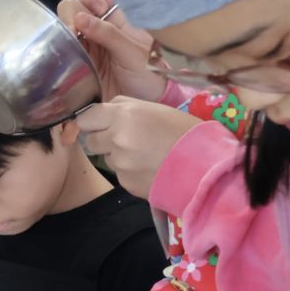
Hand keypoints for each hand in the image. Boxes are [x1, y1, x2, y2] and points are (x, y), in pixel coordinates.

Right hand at [57, 0, 167, 102]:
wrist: (145, 104)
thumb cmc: (148, 75)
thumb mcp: (133, 51)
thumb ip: (108, 33)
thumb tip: (79, 18)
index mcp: (115, 19)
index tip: (96, 10)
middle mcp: (97, 29)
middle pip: (74, 6)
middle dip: (71, 13)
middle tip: (75, 31)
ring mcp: (85, 47)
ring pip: (63, 27)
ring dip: (62, 31)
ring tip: (70, 45)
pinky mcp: (76, 66)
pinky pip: (60, 53)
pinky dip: (56, 51)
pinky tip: (63, 58)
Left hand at [75, 97, 204, 198]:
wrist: (204, 163)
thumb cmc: (182, 130)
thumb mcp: (153, 108)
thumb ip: (124, 107)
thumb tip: (102, 112)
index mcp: (123, 115)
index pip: (86, 118)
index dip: (89, 121)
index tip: (95, 124)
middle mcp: (117, 139)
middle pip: (91, 141)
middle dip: (103, 139)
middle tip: (126, 139)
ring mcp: (120, 163)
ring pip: (106, 158)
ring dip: (118, 156)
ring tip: (144, 153)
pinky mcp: (125, 183)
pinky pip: (119, 174)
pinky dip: (129, 171)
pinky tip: (149, 167)